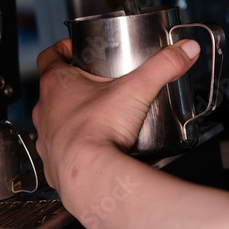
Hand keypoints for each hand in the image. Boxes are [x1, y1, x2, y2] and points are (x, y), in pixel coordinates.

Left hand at [32, 37, 199, 200]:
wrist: (90, 179)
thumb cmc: (99, 133)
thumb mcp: (137, 90)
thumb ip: (163, 66)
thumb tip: (183, 50)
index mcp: (57, 85)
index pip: (49, 56)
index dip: (61, 49)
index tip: (73, 49)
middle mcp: (45, 112)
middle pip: (54, 90)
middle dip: (75, 85)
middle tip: (98, 85)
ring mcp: (46, 139)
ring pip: (55, 122)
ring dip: (72, 118)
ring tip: (99, 118)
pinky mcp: (53, 164)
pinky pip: (60, 152)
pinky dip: (74, 148)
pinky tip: (94, 150)